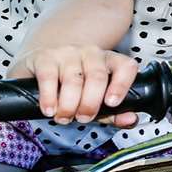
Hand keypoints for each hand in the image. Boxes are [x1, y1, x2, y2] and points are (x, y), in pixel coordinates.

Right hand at [9, 45, 139, 125]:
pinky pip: (49, 78)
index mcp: (109, 61)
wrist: (41, 68)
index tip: (112, 103)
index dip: (121, 85)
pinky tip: (50, 110)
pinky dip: (50, 98)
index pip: (125, 66)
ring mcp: (68, 53)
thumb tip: (131, 119)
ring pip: (73, 81)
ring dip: (69, 105)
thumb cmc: (75, 88)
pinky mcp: (45, 57)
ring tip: (64, 117)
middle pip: (97, 77)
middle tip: (83, 117)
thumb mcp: (96, 101)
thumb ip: (114, 113)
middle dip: (90, 104)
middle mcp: (91, 53)